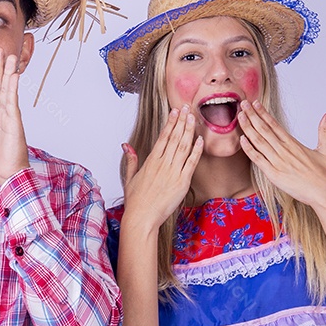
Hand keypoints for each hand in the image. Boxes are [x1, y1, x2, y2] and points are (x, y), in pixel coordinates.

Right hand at [121, 106, 203, 232]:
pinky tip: (200, 140)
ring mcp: (173, 172)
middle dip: (181, 121)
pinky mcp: (182, 183)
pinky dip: (196, 151)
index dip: (170, 122)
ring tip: (193, 117)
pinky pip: (191, 163)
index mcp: (150, 161)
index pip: (162, 137)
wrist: (142, 217)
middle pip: (174, 138)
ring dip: (188, 131)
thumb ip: (130, 160)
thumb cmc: (136, 200)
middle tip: (187, 107)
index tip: (175, 111)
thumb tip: (126, 145)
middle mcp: (162, 164)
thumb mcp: (130, 177)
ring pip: (183, 147)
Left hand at [238, 102, 325, 209]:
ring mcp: (278, 161)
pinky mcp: (274, 174)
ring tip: (240, 116)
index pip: (275, 124)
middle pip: (264, 129)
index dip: (263, 113)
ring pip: (259, 141)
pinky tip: (242, 140)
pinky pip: (258, 159)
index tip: (255, 104)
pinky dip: (249, 149)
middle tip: (243, 104)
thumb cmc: (325, 174)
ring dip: (248, 128)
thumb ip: (324, 130)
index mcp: (293, 144)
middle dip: (252, 115)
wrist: (324, 192)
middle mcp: (284, 150)